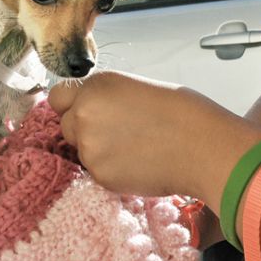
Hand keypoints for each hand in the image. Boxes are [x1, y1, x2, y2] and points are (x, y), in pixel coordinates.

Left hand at [48, 71, 260, 208]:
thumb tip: (96, 109)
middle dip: (85, 129)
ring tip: (133, 147)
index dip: (74, 104)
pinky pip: (95, 172)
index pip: (59, 95)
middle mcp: (86, 112)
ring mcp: (90, 146)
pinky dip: (110, 169)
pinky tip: (137, 162)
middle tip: (117, 132)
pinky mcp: (100, 174)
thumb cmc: (181, 111)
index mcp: (96, 85)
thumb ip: (107, 97)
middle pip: (67, 124)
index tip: (87, 111)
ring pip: (81, 150)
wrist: (201, 145)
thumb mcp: (136, 87)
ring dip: (98, 150)